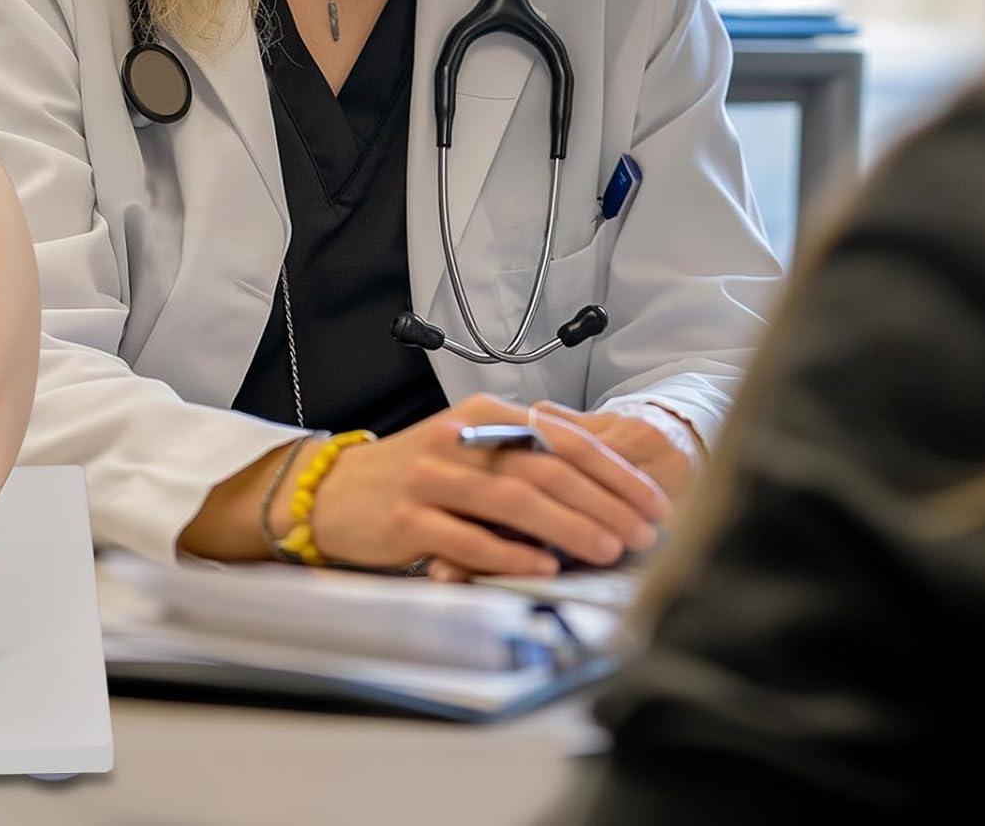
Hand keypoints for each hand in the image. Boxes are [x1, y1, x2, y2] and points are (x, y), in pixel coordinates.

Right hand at [299, 393, 669, 576]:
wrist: (331, 490)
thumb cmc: (415, 475)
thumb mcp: (471, 451)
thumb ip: (523, 462)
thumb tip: (600, 494)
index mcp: (484, 416)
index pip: (563, 439)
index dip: (614, 473)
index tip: (652, 504)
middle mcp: (459, 440)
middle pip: (545, 468)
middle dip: (604, 503)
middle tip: (643, 534)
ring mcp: (430, 479)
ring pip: (512, 500)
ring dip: (567, 526)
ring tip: (606, 550)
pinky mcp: (405, 519)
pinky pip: (465, 538)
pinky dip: (507, 554)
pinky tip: (541, 568)